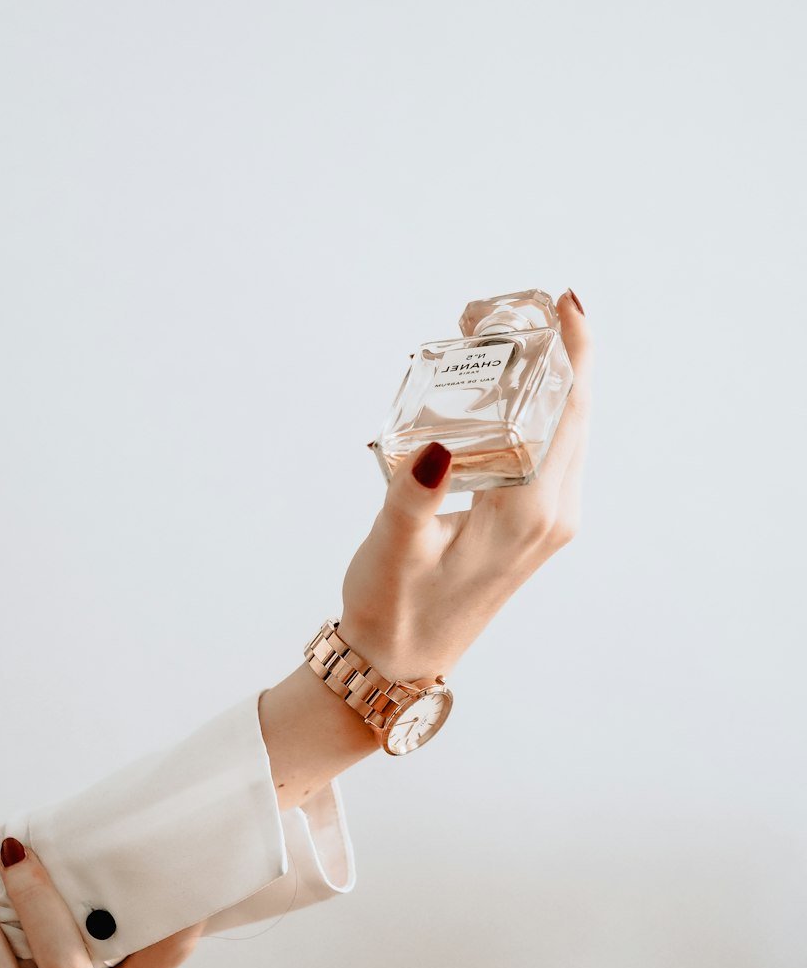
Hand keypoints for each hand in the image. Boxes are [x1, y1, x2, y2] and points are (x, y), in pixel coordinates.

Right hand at [339, 290, 592, 680]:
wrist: (397, 666)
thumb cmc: (392, 611)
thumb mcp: (395, 549)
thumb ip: (414, 496)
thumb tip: (434, 443)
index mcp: (529, 514)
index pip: (568, 412)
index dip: (574, 350)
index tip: (564, 301)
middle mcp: (552, 514)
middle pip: (574, 411)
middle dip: (554, 350)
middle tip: (501, 310)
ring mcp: (548, 521)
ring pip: (565, 428)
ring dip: (544, 377)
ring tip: (496, 337)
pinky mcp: (532, 525)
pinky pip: (549, 450)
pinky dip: (533, 408)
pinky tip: (499, 390)